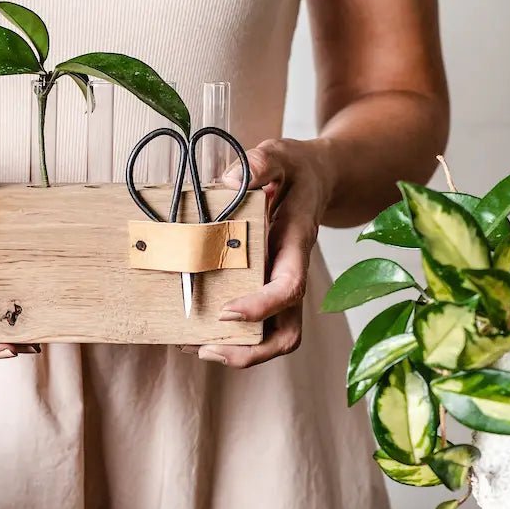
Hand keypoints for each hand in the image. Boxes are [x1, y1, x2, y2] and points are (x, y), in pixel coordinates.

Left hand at [184, 138, 334, 368]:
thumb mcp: (281, 155)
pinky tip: (194, 332)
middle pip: (287, 334)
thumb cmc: (296, 171)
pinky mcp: (266, 290)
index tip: (227, 312)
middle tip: (207, 349)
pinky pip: (255, 326)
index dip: (261, 307)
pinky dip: (228, 337)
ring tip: (192, 347)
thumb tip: (230, 181)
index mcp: (296, 246)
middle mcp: (291, 275)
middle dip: (251, 352)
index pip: (288, 289)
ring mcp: (280, 287)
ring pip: (270, 338)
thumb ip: (261, 163)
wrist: (317, 179)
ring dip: (236, 353)